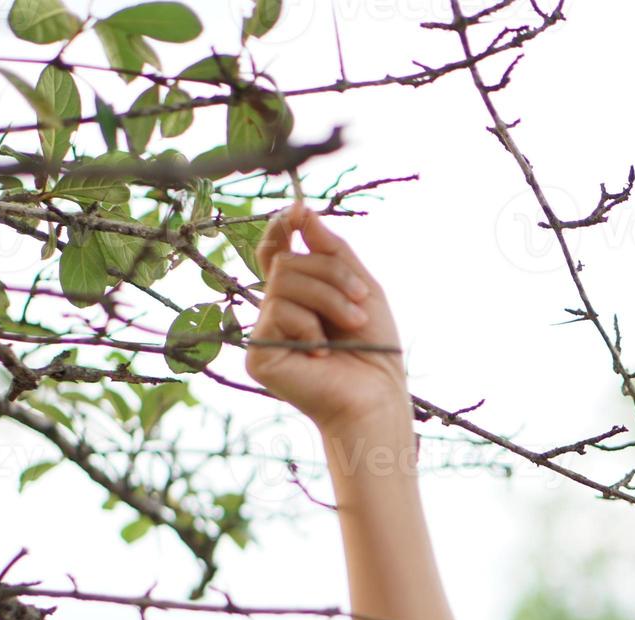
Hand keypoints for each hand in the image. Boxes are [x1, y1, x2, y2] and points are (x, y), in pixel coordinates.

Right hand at [245, 203, 410, 433]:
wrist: (377, 394)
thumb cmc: (374, 347)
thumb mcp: (362, 288)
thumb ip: (331, 251)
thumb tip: (300, 210)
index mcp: (299, 296)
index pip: (277, 252)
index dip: (281, 229)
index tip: (298, 212)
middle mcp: (276, 311)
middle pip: (288, 263)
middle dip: (331, 275)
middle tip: (361, 302)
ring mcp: (265, 333)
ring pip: (284, 283)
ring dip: (329, 300)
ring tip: (351, 328)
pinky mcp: (258, 354)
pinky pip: (278, 312)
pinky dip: (310, 327)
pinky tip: (321, 354)